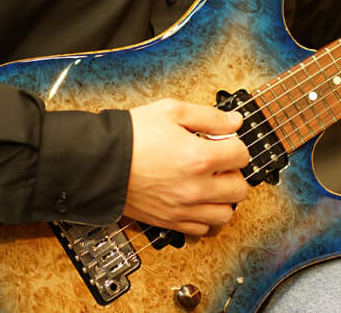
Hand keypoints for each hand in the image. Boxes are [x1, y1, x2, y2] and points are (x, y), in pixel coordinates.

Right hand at [124, 99, 250, 234]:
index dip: (234, 144)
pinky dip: (204, 215)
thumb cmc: (132, 136)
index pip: (241, 155)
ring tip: (210, 183)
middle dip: (233, 172)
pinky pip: (202, 229)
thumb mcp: (171, 111)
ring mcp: (183, 208)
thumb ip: (209, 117)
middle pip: (239, 188)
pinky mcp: (169, 221)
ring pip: (225, 213)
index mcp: (199, 158)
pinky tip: (194, 199)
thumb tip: (234, 121)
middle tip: (218, 162)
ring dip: (223, 198)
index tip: (223, 142)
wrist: (100, 162)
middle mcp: (196, 188)